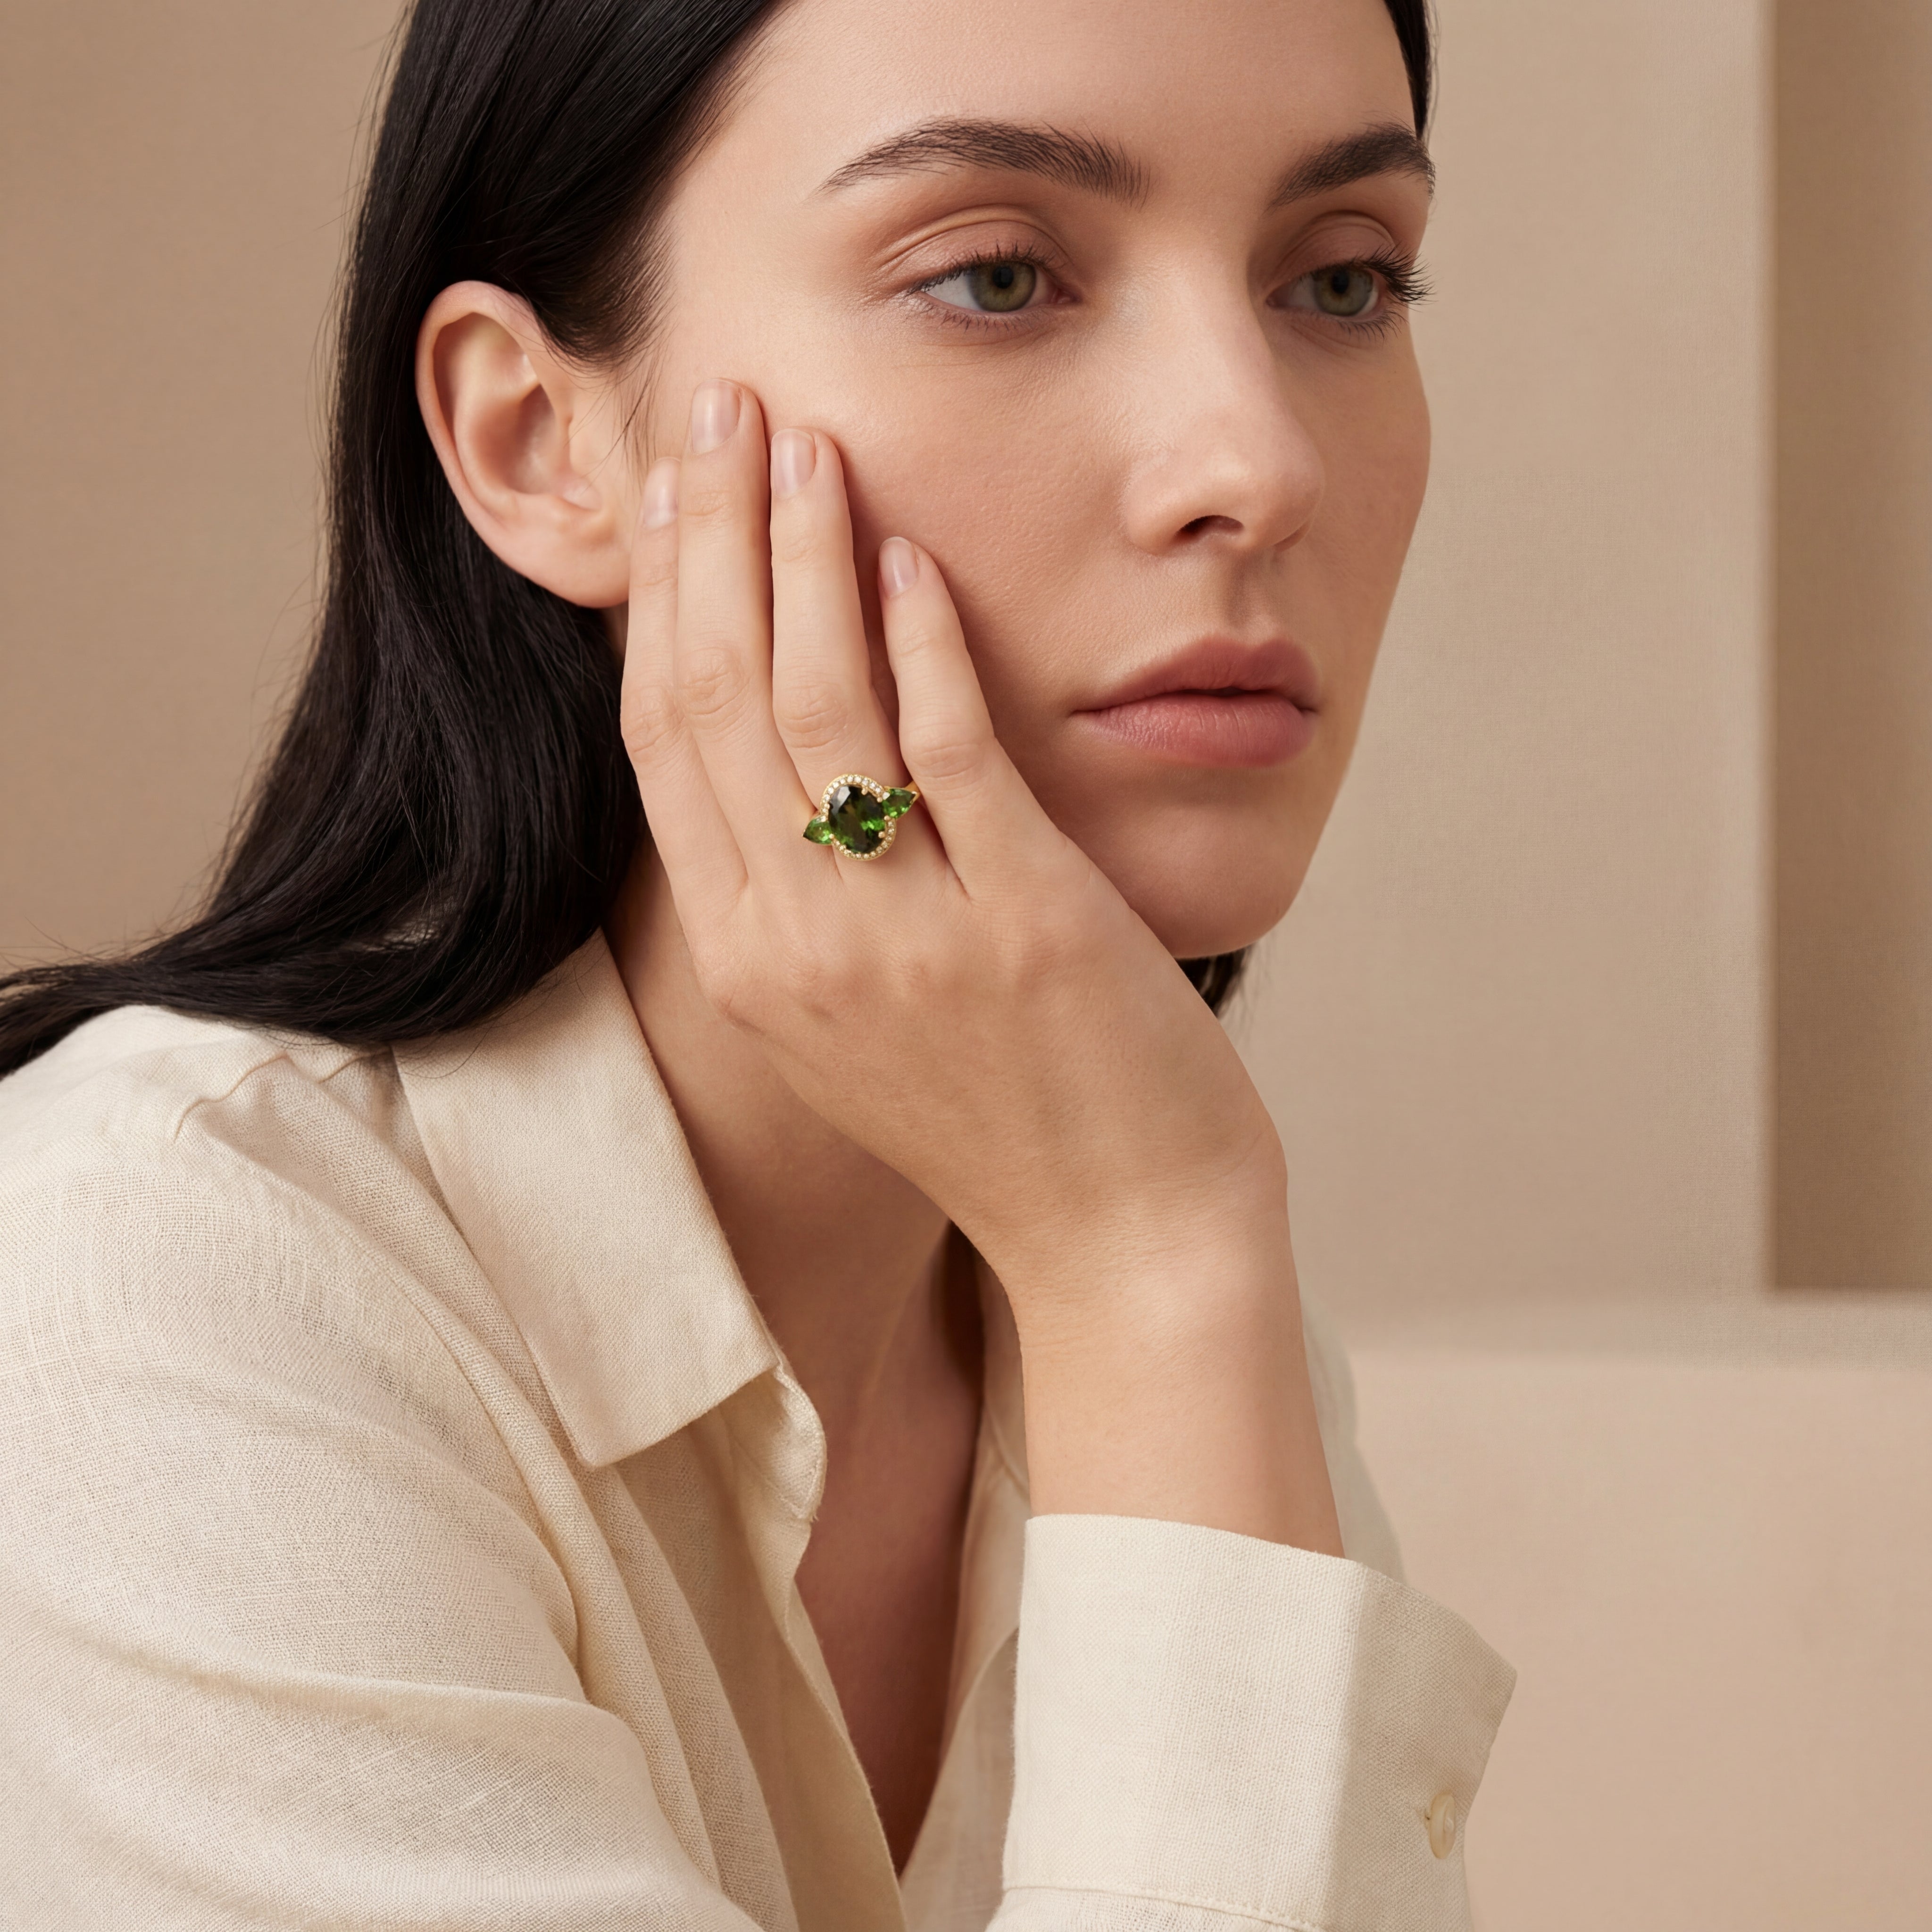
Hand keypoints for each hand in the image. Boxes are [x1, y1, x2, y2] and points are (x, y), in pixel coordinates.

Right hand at [620, 379, 1339, 1551]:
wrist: (1122, 1241)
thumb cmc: (1006, 1115)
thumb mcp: (865, 1012)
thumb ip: (808, 891)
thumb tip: (791, 743)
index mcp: (749, 963)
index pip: (662, 746)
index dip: (659, 600)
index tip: (670, 488)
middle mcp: (794, 950)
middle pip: (715, 702)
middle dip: (707, 539)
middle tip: (714, 407)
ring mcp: (899, 941)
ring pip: (812, 709)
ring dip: (801, 558)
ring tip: (804, 439)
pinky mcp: (1015, 924)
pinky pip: (942, 752)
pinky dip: (920, 640)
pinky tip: (913, 548)